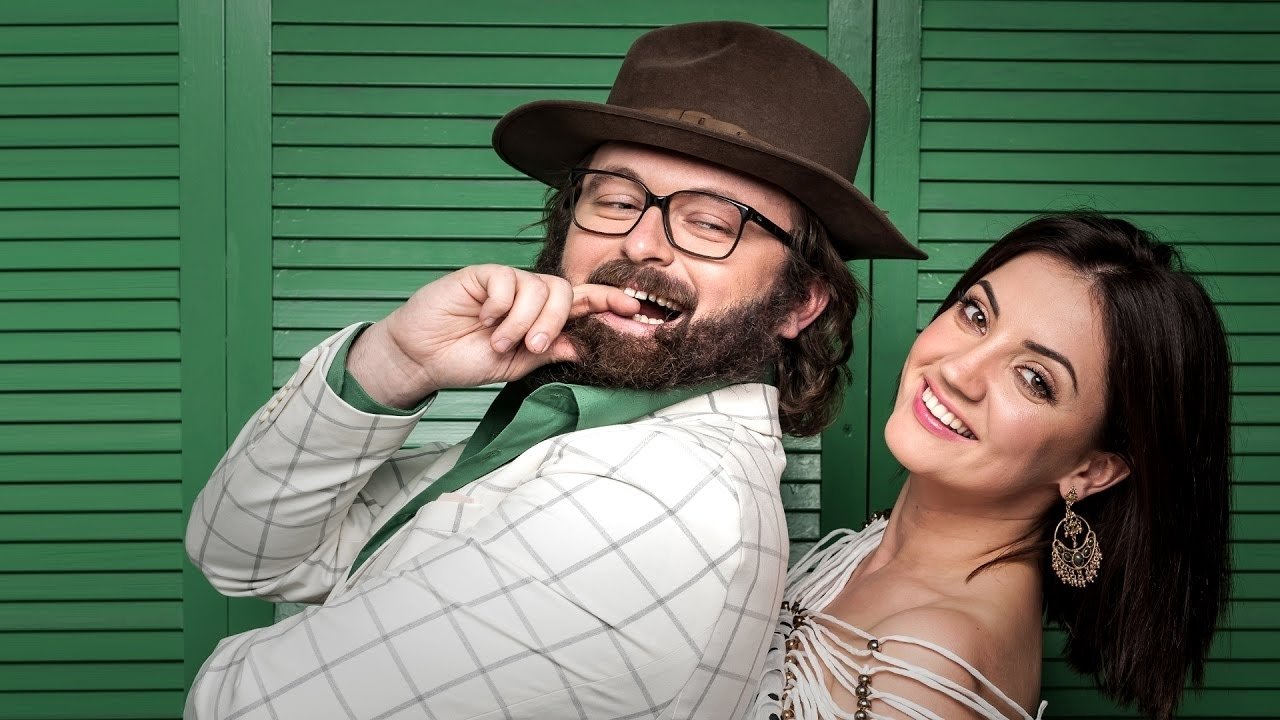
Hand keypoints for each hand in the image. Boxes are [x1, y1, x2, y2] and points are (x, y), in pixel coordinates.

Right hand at [346, 265, 639, 406]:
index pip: (583, 303)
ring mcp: (506, 283)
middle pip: (564, 293)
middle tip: (531, 346)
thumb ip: (548, 353)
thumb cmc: (466, 360)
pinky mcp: (483, 274)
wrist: (422, 358)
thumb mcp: (515, 365)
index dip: (609, 301)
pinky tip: (483, 318)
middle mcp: (529, 296)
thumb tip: (583, 347)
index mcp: (542, 318)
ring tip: (498, 340)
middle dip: (554, 321)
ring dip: (522, 321)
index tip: (635, 308)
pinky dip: (500, 306)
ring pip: (538, 288)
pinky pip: (507, 282)